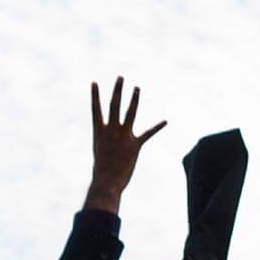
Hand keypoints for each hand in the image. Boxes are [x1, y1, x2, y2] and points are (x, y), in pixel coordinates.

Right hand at [88, 76, 166, 213]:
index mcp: (99, 131)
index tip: (94, 83)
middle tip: (120, 77)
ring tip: (137, 88)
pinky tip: (165, 121)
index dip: (95, 95)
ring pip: (130, 113)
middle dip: (118, 90)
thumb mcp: (100, 151)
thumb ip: (107, 141)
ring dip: (134, 99)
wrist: (107, 181)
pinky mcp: (135, 145)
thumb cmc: (101, 170)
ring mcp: (123, 136)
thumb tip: (111, 141)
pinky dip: (157, 127)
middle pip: (114, 105)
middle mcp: (111, 130)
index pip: (96, 109)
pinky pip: (148, 134)